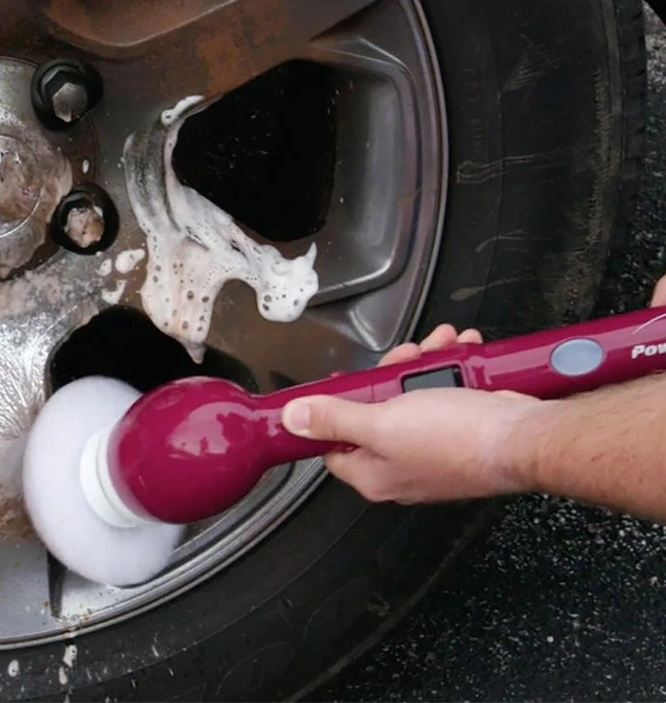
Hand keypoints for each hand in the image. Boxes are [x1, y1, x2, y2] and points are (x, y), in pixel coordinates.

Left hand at [281, 324, 542, 503]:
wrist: (525, 437)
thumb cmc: (457, 438)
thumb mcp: (381, 422)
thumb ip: (334, 418)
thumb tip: (293, 420)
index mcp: (374, 475)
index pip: (334, 445)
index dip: (333, 410)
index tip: (343, 381)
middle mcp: (403, 467)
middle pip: (377, 412)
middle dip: (391, 373)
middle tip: (406, 356)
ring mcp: (436, 450)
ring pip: (415, 397)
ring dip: (426, 364)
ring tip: (441, 343)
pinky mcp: (464, 432)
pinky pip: (448, 394)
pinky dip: (454, 369)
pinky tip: (462, 348)